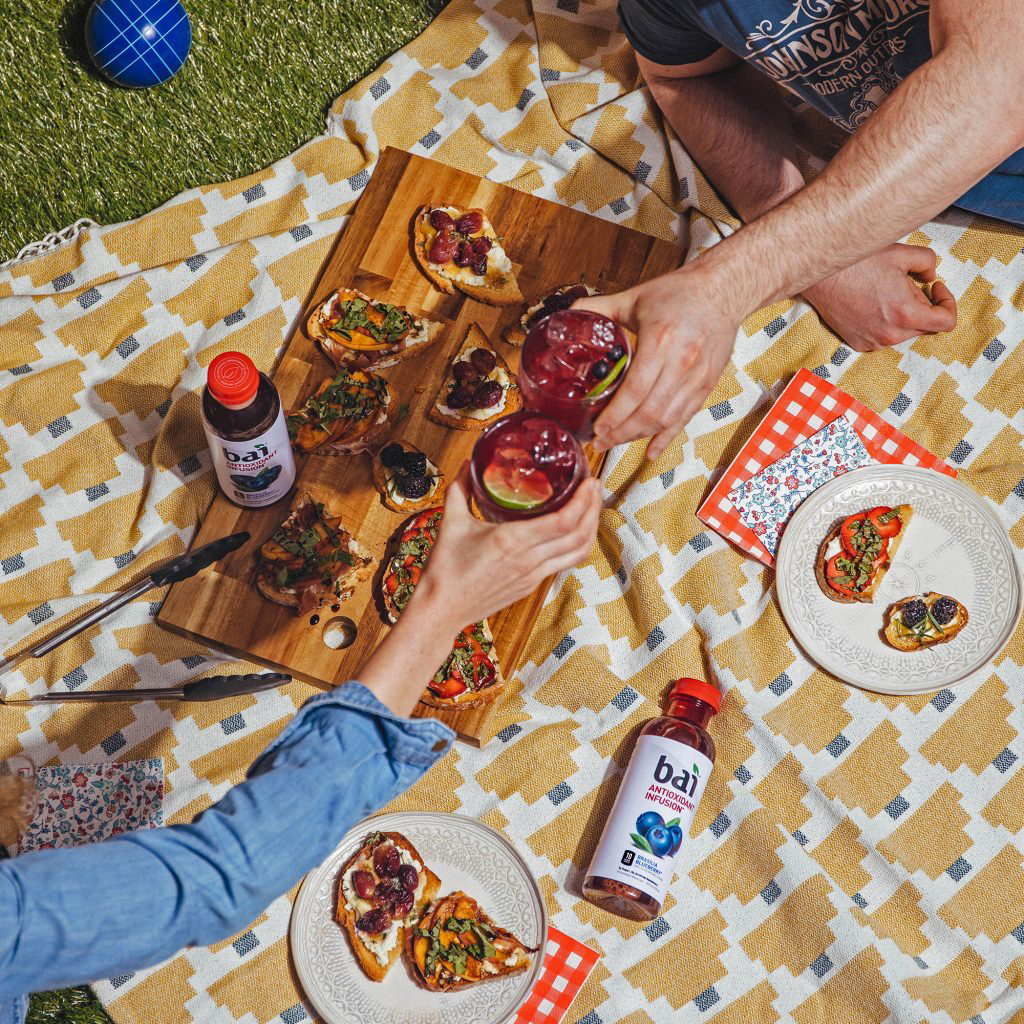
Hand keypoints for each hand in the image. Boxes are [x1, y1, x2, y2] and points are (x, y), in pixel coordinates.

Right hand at [416, 465, 601, 629]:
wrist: (441, 610)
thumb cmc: (445, 570)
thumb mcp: (450, 522)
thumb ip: (461, 488)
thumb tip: (469, 463)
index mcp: (512, 541)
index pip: (562, 522)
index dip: (583, 501)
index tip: (589, 482)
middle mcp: (528, 560)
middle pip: (578, 535)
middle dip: (593, 509)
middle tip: (595, 488)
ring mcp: (533, 575)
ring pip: (578, 552)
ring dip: (590, 529)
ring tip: (592, 508)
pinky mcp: (531, 585)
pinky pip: (564, 563)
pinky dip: (576, 545)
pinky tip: (573, 532)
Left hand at [575, 265, 742, 459]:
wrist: (723, 290)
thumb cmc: (679, 292)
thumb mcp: (635, 297)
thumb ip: (600, 309)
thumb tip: (570, 316)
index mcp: (661, 340)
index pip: (635, 390)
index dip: (615, 415)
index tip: (597, 427)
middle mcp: (683, 362)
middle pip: (649, 412)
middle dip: (621, 433)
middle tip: (599, 441)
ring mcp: (698, 376)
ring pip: (666, 419)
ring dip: (638, 436)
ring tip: (615, 442)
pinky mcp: (707, 384)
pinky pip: (685, 418)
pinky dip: (666, 438)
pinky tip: (650, 451)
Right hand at [802, 243, 956, 350]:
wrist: (819, 277)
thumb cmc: (858, 263)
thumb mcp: (902, 253)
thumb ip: (929, 263)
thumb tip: (930, 277)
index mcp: (906, 314)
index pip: (946, 323)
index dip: (948, 303)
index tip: (935, 287)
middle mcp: (891, 334)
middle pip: (924, 326)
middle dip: (922, 305)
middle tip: (905, 283)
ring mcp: (873, 342)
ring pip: (903, 332)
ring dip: (902, 314)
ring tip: (884, 292)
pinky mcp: (858, 343)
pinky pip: (883, 336)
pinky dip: (884, 322)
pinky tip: (870, 303)